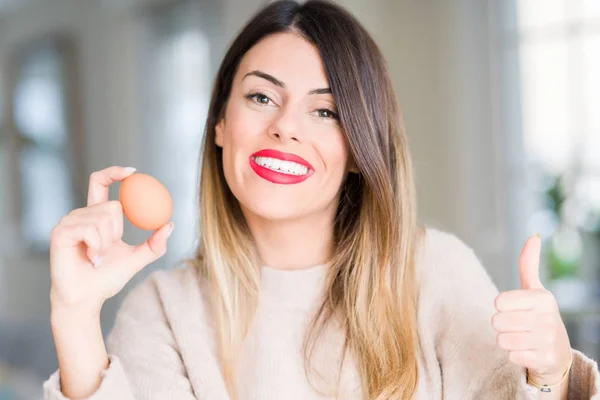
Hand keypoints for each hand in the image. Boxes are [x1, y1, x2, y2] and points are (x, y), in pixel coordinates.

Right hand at [49, 166, 173, 313]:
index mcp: (95, 216)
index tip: (133, 173)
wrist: (87, 298)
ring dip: (107, 242)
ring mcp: (68, 222)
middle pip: (112, 205)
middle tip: (107, 249)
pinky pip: (91, 229)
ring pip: (103, 217)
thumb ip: (154, 244)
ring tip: (96, 257)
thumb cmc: (107, 279)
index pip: (101, 183)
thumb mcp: (136, 259)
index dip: (115, 173)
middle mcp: (80, 215)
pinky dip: (97, 246)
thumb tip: (170, 224)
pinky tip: (90, 258)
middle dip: (119, 230)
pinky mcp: (60, 232)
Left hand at [491, 235, 571, 383]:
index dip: (501, 307)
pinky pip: (511, 356)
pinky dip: (514, 355)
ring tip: (521, 338)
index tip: (514, 309)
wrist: (557, 353)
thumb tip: (534, 236)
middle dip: (502, 326)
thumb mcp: (535, 290)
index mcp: (542, 298)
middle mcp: (547, 319)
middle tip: (517, 326)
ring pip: (502, 340)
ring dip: (506, 340)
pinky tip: (526, 352)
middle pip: (498, 322)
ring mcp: (547, 340)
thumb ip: (529, 264)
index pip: (499, 302)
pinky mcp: (544, 360)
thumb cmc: (538, 315)